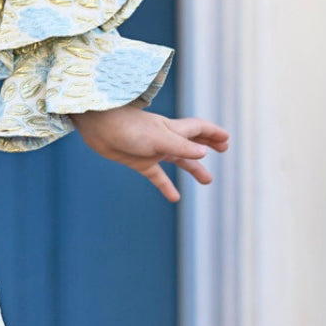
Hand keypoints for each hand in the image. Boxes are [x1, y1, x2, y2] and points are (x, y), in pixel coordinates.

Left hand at [66, 103, 229, 202]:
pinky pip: (157, 176)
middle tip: (223, 151)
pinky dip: (166, 186)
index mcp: (173, 129)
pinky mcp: (139, 162)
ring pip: (178, 160)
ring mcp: (152, 150)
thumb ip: (181, 146)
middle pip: (192, 143)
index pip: (199, 129)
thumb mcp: (158, 138)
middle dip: (207, 145)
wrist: (98, 127)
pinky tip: (174, 198)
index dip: (214, 133)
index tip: (227, 139)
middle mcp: (165, 139)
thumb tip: (204, 152)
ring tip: (208, 180)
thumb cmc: (128, 128)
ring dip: (193, 169)